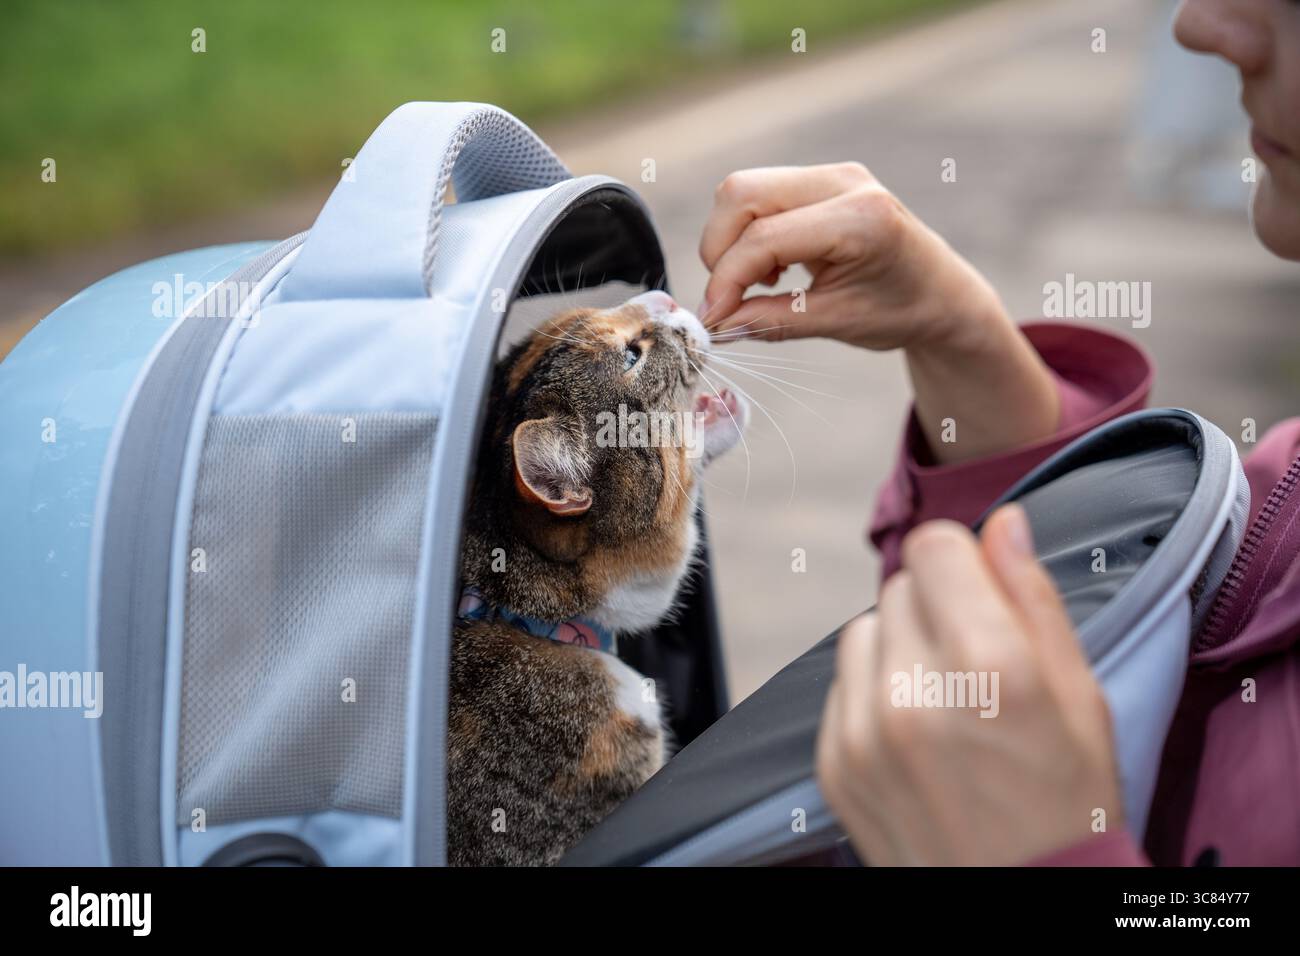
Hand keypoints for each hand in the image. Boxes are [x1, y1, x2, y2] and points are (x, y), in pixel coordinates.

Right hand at [697, 164, 1059, 462]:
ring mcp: (832, 174)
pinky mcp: (821, 179)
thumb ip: (770, 321)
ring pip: (744, 190)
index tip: (714, 321)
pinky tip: (775, 268)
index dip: (726, 280)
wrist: (942, 293)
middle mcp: (844, 182)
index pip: (764, 238)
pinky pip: (760, 195)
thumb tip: (714, 324)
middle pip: (741, 194)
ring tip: (762, 283)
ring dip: (733, 240)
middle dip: (720, 250)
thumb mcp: (835, 324)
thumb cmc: (900, 312)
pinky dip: (749, 233)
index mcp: (860, 219)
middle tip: (730, 298)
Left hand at [815, 505, 1122, 865]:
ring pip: (863, 630)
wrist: (1020, 907)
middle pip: (899, 586)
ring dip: (899, 647)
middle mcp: (915, 694)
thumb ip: (1034, 599)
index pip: (933, 546)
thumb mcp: (1082, 699)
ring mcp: (864, 732)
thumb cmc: (1068, 808)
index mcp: (991, 667)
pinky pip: (840, 686)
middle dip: (937, 608)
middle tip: (975, 665)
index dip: (961, 561)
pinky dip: (873, 694)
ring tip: (945, 700)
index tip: (979, 589)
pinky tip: (916, 734)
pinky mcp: (834, 763)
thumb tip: (1003, 521)